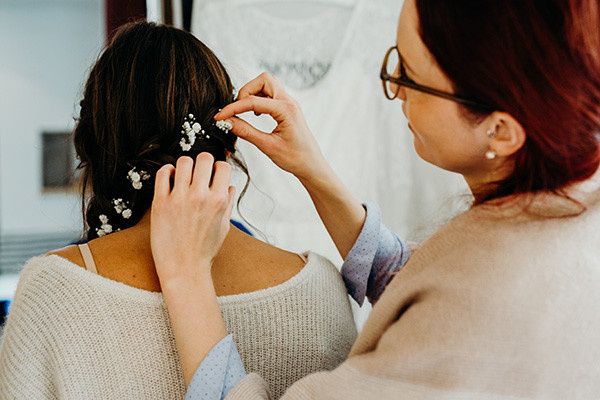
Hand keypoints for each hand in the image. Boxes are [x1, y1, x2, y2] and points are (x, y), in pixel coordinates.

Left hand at [150, 153, 235, 284]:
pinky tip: (170, 178)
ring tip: (184, 175)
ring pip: (183, 161)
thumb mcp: (224, 226)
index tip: (214, 173)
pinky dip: (167, 171)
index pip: (223, 167)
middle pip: (204, 158)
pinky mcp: (160, 202)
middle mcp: (200, 196)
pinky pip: (162, 173)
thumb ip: (228, 203)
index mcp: (218, 201)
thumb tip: (229, 185)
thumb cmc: (204, 250)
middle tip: (199, 172)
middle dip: (204, 162)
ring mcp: (179, 198)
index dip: (219, 168)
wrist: (184, 268)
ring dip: (185, 165)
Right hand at [214, 72, 329, 182]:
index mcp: (286, 110)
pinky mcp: (288, 108)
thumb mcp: (268, 147)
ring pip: (267, 84)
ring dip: (253, 94)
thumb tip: (227, 122)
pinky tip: (256, 115)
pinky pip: (271, 94)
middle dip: (246, 91)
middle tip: (238, 110)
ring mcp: (289, 104)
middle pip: (263, 80)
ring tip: (246, 112)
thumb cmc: (295, 159)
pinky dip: (259, 99)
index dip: (233, 108)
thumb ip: (246, 132)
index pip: (253, 101)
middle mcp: (289, 102)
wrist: (312, 166)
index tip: (220, 117)